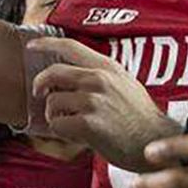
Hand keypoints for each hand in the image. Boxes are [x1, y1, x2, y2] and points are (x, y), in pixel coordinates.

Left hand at [27, 36, 176, 170]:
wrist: (156, 143)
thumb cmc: (140, 118)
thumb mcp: (126, 84)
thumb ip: (101, 75)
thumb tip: (70, 72)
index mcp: (108, 67)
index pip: (69, 46)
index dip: (46, 43)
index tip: (31, 46)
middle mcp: (99, 79)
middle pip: (52, 73)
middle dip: (40, 84)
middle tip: (40, 95)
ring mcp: (93, 101)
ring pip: (52, 101)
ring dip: (54, 114)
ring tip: (70, 122)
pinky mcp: (88, 123)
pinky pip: (57, 124)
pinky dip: (61, 131)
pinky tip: (76, 135)